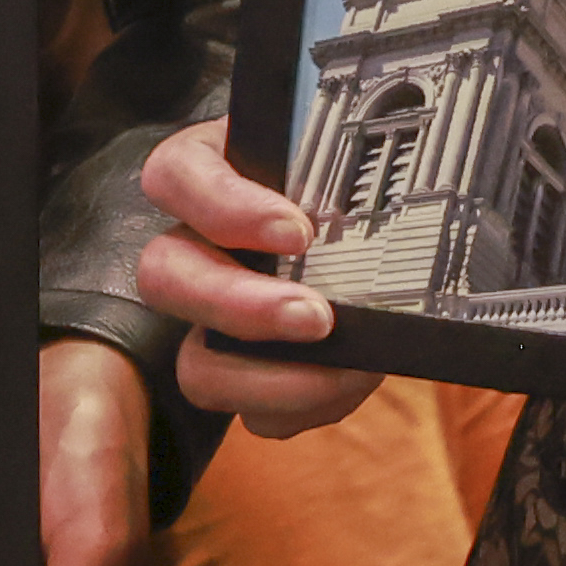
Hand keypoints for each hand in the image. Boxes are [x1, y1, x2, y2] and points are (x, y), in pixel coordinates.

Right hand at [132, 118, 384, 437]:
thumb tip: (400, 189)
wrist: (400, 222)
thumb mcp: (363, 154)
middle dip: (240, 307)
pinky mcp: (249, 369)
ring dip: (266, 379)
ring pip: (195, 363)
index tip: (298, 232)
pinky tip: (349, 380)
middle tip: (316, 317)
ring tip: (345, 370)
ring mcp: (219, 315)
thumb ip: (363, 158)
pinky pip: (252, 412)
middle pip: (164, 276)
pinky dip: (303, 406)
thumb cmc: (372, 179)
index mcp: (215, 168)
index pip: (177, 177)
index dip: (225, 210)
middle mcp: (200, 243)